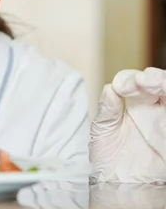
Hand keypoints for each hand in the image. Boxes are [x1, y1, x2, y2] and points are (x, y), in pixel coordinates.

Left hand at [90, 67, 165, 182]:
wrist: (118, 184)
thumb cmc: (109, 156)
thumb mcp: (103, 129)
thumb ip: (107, 108)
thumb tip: (110, 87)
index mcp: (134, 103)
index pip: (136, 81)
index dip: (129, 79)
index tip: (121, 86)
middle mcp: (153, 109)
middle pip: (159, 84)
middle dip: (153, 78)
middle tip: (143, 81)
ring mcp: (165, 122)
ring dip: (165, 86)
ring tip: (154, 84)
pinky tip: (165, 98)